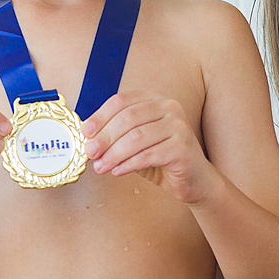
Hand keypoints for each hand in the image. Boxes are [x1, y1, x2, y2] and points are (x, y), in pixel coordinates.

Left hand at [82, 92, 217, 202]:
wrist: (194, 179)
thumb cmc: (160, 158)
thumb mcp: (135, 142)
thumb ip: (116, 136)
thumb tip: (88, 139)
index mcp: (154, 100)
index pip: (121, 101)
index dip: (100, 116)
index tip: (85, 133)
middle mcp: (169, 107)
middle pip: (127, 118)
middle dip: (104, 137)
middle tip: (90, 153)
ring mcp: (178, 125)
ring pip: (136, 137)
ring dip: (114, 154)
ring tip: (101, 167)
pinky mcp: (183, 146)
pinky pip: (148, 154)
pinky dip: (128, 164)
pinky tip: (117, 171)